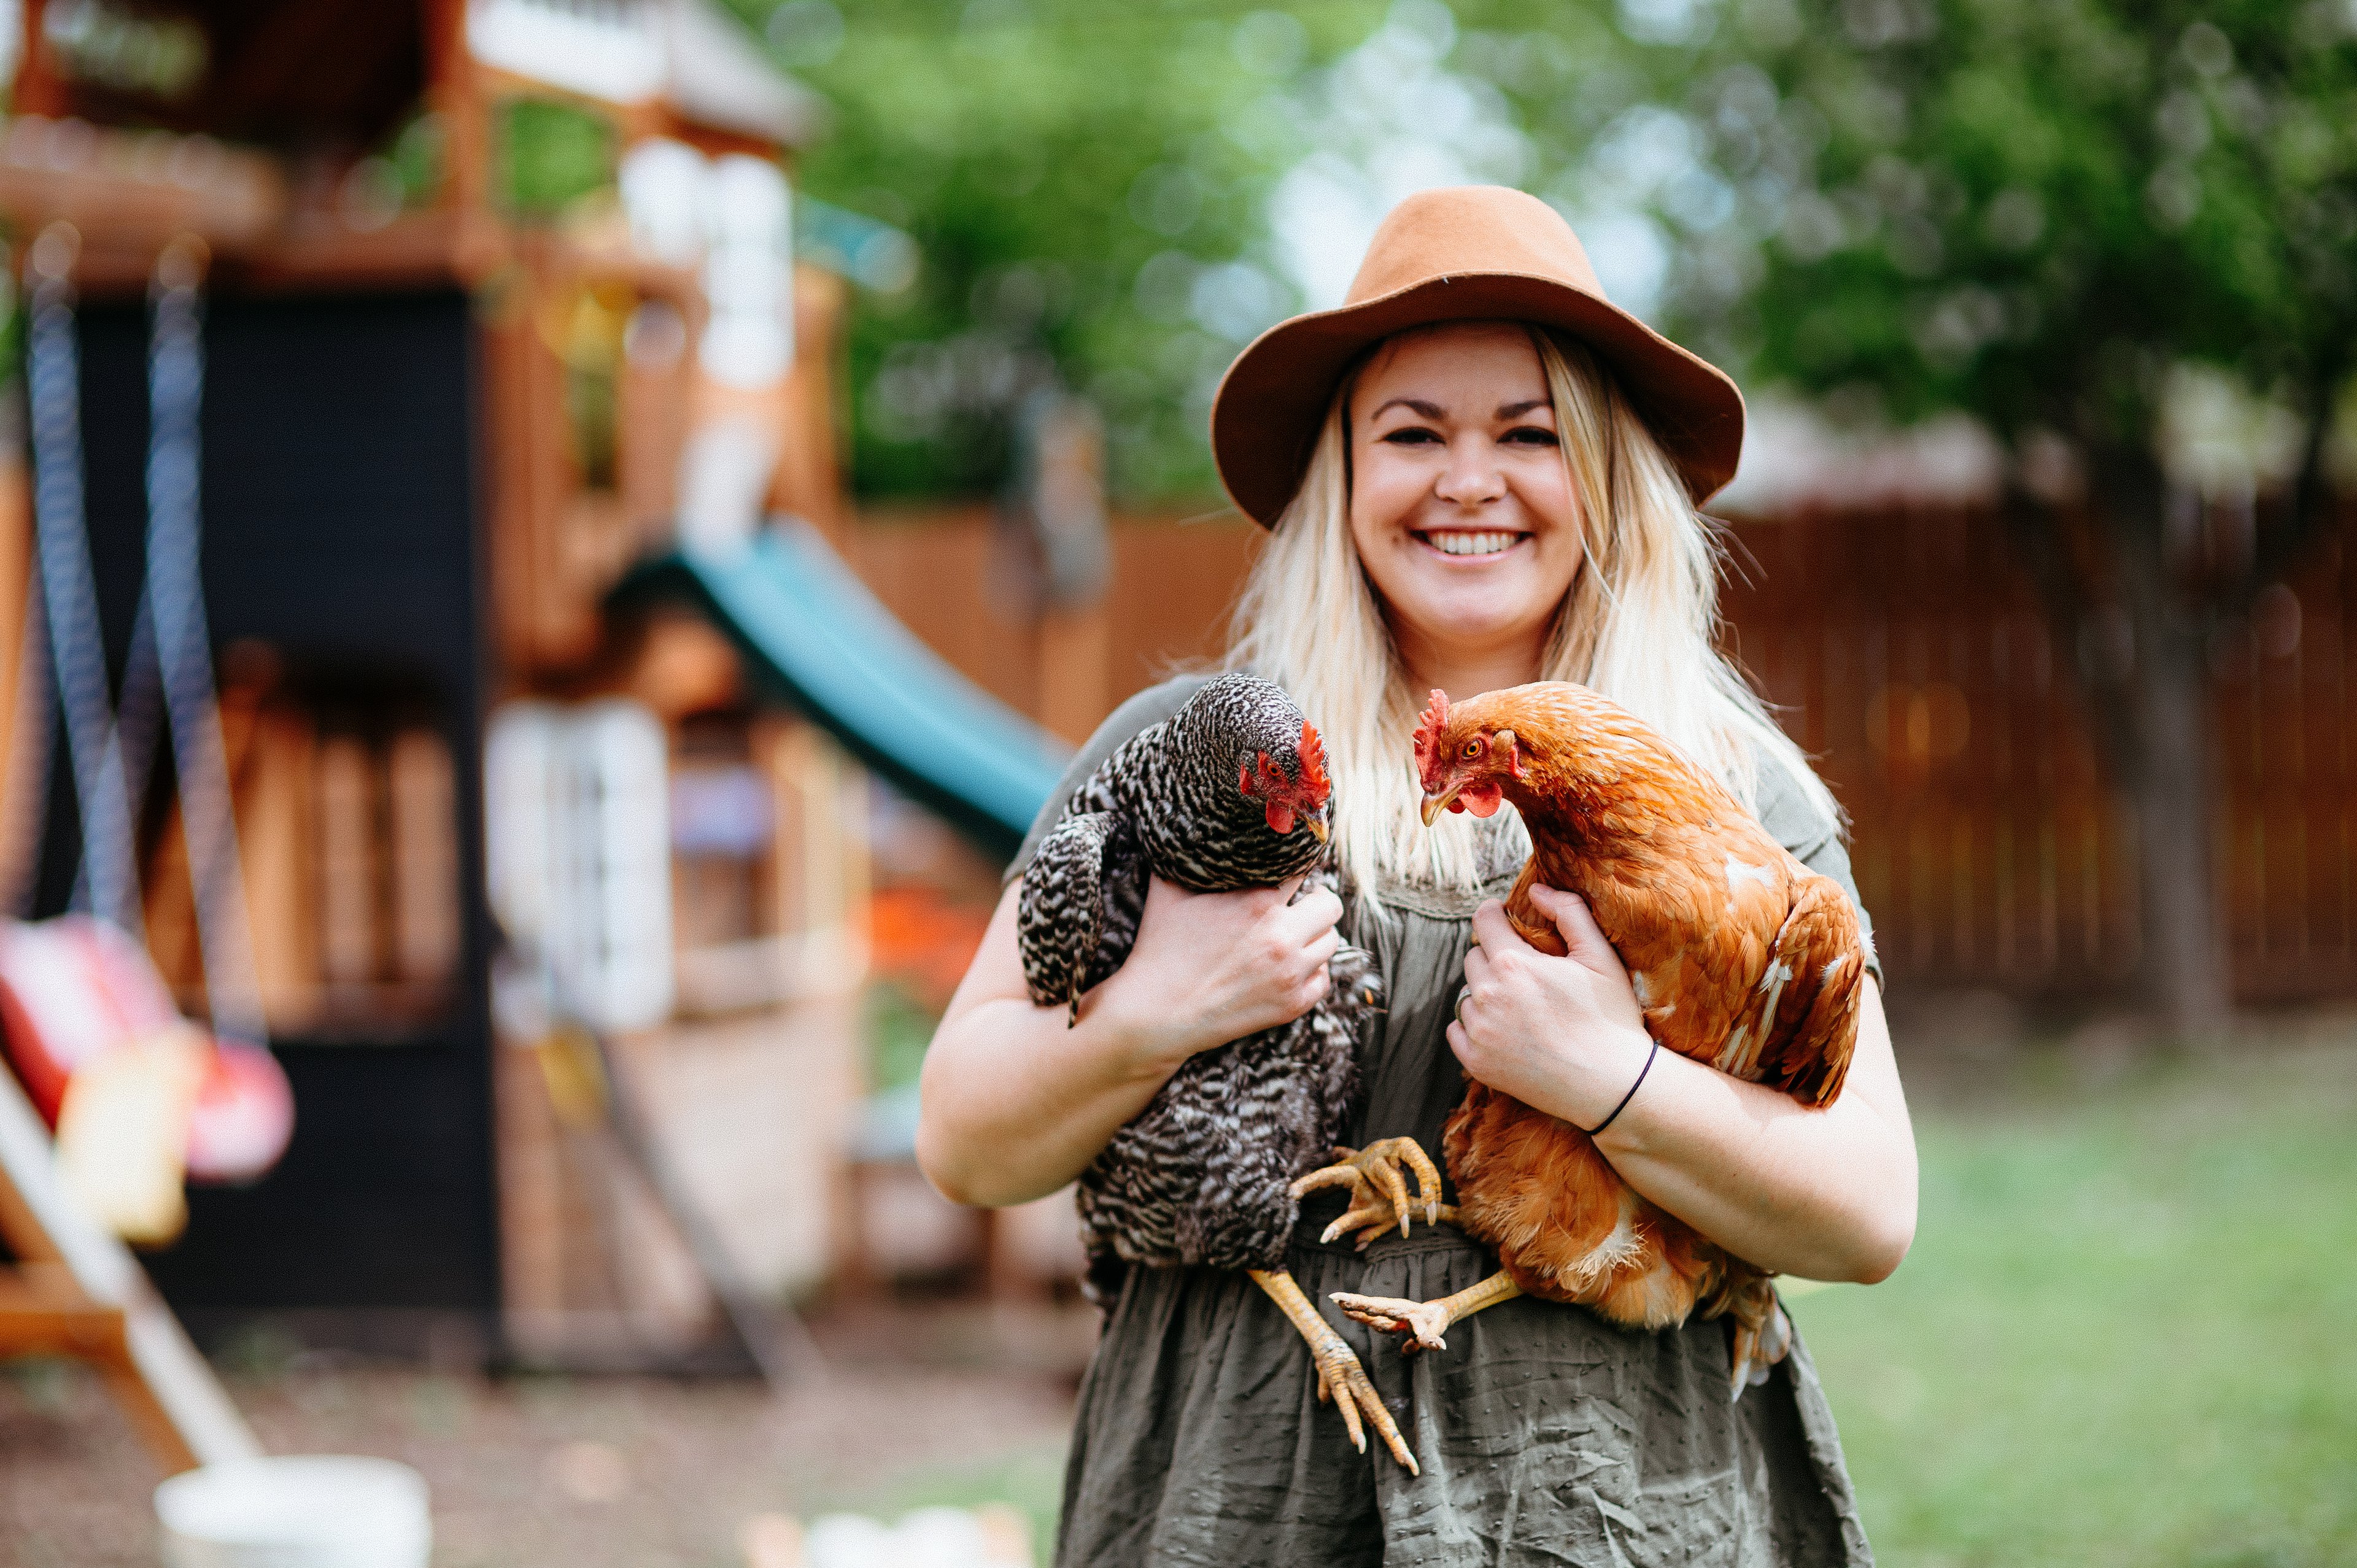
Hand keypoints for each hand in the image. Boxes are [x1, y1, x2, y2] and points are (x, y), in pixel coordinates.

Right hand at [1093, 874, 1342, 1069]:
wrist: (1155, 1015)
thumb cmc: (1158, 949)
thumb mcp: (1167, 892)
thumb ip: (1183, 856)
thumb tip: (1176, 821)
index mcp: (1258, 903)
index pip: (1302, 868)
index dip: (1296, 865)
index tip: (1291, 868)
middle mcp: (1282, 938)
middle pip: (1331, 905)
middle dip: (1316, 901)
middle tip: (1299, 904)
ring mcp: (1290, 975)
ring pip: (1331, 942)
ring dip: (1314, 936)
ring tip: (1292, 936)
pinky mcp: (1292, 1006)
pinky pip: (1324, 979)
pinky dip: (1312, 972)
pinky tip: (1289, 967)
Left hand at [1447, 885, 1651, 1128]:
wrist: (1613, 1087)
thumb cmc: (1611, 1018)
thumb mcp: (1600, 956)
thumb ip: (1569, 912)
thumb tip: (1536, 889)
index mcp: (1513, 963)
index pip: (1483, 920)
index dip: (1494, 914)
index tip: (1504, 920)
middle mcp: (1487, 995)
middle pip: (1474, 957)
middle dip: (1495, 957)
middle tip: (1527, 973)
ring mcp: (1479, 1032)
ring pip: (1467, 995)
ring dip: (1487, 994)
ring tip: (1522, 1007)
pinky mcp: (1477, 1063)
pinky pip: (1457, 1031)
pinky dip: (1475, 1027)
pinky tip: (1506, 1032)